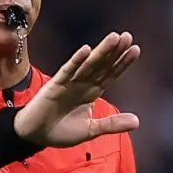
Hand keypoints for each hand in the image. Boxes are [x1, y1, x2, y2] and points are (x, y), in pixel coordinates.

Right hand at [14, 32, 140, 147]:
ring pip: (88, 64)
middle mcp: (82, 84)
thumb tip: (137, 122)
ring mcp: (69, 82)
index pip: (110, 74)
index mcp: (92, 92)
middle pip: (102, 65)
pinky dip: (76, 61)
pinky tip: (86, 51)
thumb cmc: (61, 131)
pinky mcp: (55, 85)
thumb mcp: (90, 129)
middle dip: (115, 52)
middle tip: (128, 36)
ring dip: (101, 51)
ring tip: (114, 38)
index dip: (122, 63)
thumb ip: (112, 124)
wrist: (35, 135)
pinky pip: (67, 71)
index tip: (136, 49)